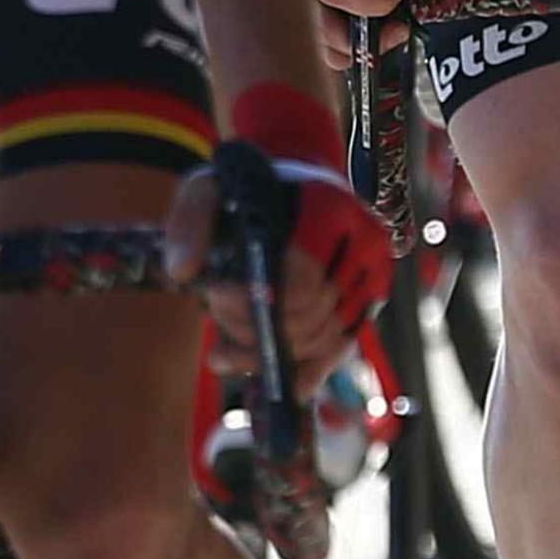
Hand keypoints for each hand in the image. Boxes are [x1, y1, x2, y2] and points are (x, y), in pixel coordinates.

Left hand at [208, 81, 389, 368]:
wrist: (297, 182)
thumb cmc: (249, 189)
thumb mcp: (209, 190)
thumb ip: (189, 223)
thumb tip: (183, 272)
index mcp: (330, 207)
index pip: (302, 278)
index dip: (256, 301)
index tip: (214, 295)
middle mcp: (367, 239)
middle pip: (312, 314)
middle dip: (258, 328)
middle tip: (216, 312)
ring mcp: (376, 272)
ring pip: (325, 340)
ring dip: (273, 351)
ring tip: (228, 342)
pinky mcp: (372, 299)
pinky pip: (340, 349)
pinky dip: (305, 370)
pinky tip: (271, 376)